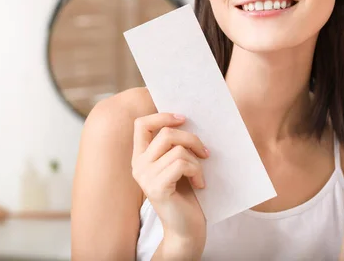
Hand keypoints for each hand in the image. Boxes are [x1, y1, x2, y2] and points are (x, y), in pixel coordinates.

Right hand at [131, 112, 208, 254]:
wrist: (186, 228)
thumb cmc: (186, 194)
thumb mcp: (177, 164)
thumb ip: (174, 145)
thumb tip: (187, 118)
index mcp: (140, 157)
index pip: (141, 124)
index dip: (162, 116)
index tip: (183, 119)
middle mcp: (138, 165)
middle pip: (166, 134)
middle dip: (192, 139)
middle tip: (205, 153)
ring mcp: (145, 177)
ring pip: (178, 149)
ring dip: (197, 160)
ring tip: (200, 174)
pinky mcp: (157, 187)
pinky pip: (181, 164)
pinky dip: (197, 172)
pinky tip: (200, 184)